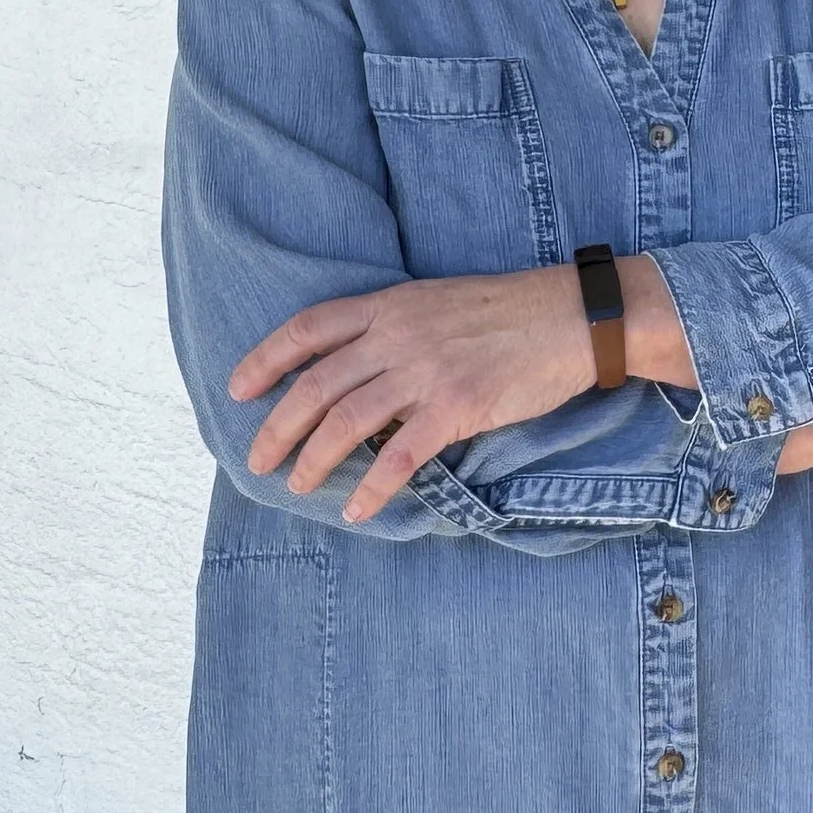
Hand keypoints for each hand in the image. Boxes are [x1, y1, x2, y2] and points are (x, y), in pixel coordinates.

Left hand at [231, 262, 690, 525]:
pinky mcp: (457, 406)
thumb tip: (360, 372)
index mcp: (391, 305)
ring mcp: (426, 371)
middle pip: (316, 384)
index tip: (238, 388)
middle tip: (257, 458)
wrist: (575, 317)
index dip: (266, 358)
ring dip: (313, 460)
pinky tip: (358, 509)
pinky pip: (399, 456)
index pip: (309, 327)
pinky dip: (371, 487)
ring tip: (297, 485)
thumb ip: (397, 328)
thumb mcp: (442, 302)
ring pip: (345, 422)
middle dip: (277, 426)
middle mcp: (398, 335)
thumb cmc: (513, 311)